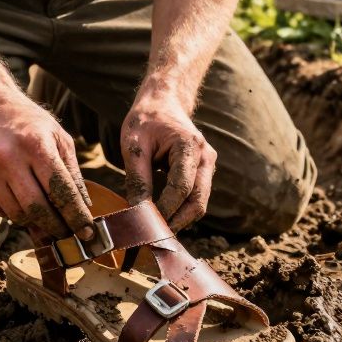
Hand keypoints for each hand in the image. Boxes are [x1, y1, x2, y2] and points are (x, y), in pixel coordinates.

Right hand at [0, 89, 93, 239]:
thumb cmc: (27, 121)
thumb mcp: (58, 136)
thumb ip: (72, 172)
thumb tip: (83, 207)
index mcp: (35, 145)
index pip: (61, 192)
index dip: (77, 217)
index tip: (87, 233)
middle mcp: (8, 158)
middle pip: (38, 210)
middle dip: (56, 228)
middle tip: (67, 234)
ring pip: (17, 215)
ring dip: (35, 223)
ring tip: (46, 220)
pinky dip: (14, 212)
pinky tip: (22, 203)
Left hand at [120, 94, 216, 229]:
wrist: (162, 102)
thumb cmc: (146, 121)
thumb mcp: (134, 146)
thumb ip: (137, 178)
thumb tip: (137, 212)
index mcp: (190, 146)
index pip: (181, 188)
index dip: (165, 210)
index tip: (145, 225)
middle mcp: (205, 157)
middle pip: (197, 202)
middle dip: (176, 222)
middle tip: (153, 238)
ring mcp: (208, 165)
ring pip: (199, 204)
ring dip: (179, 220)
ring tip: (155, 232)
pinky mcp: (203, 172)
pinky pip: (196, 198)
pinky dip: (181, 211)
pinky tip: (162, 219)